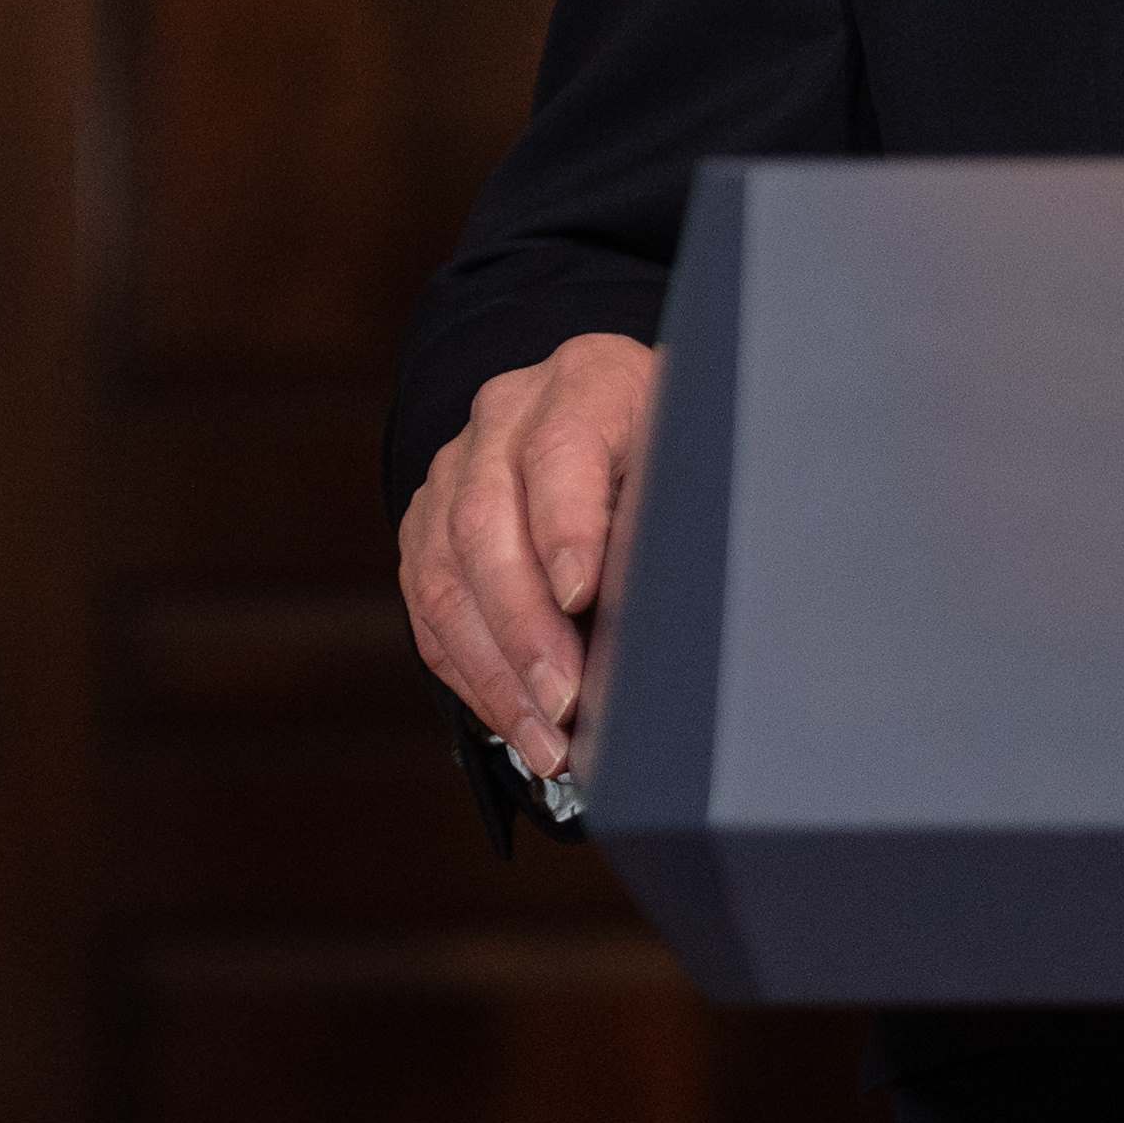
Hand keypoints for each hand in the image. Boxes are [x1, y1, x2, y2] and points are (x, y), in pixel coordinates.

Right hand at [397, 331, 656, 777]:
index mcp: (586, 380)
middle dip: (525, 628)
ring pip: (444, 571)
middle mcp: (506, 414)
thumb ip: (674, 518)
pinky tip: (513, 722)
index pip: (562, 452)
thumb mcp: (695, 461)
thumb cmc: (673, 452)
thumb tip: (668, 616)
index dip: (567, 529)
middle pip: (486, 520)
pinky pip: (428, 607)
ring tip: (545, 742)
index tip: (583, 599)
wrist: (617, 418)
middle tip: (565, 703)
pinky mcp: (428, 521)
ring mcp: (455, 467)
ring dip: (495, 670)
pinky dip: (471, 673)